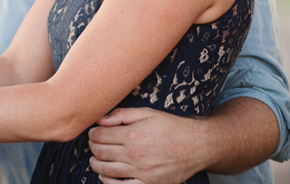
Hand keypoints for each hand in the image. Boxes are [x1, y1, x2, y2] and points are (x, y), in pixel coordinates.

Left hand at [88, 108, 206, 183]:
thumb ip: (121, 115)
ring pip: (106, 170)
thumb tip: (100, 119)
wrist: (197, 145)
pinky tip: (105, 176)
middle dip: (92, 147)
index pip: (100, 136)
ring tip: (94, 160)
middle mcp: (134, 155)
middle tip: (92, 144)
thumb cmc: (172, 127)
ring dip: (95, 164)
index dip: (92, 134)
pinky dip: (109, 183)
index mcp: (132, 135)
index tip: (92, 133)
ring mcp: (141, 172)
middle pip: (100, 153)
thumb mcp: (147, 112)